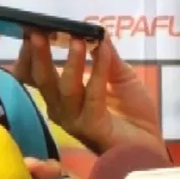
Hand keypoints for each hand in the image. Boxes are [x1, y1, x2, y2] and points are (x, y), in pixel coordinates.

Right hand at [12, 33, 165, 157]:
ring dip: (71, 61)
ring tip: (77, 39)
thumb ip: (106, 57)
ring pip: (65, 88)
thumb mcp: (120, 77)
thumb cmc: (132, 115)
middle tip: (38, 32)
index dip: (30, 55)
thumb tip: (97, 31)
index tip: (33, 31)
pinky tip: (103, 51)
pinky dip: (98, 70)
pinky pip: (93, 94)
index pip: (34, 76)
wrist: (149, 148)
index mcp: (59, 97)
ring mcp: (73, 119)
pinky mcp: (91, 126)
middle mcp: (59, 109)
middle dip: (39, 55)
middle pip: (42, 80)